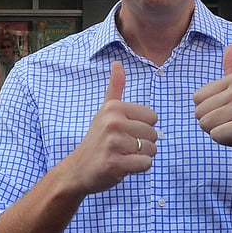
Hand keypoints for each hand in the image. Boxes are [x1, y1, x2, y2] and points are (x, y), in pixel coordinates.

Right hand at [63, 62, 157, 194]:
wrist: (77, 169)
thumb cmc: (96, 140)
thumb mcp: (104, 111)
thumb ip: (115, 88)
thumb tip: (117, 63)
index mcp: (114, 107)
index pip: (152, 116)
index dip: (143, 128)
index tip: (124, 133)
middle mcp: (113, 122)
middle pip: (154, 134)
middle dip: (143, 144)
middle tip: (123, 147)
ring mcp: (113, 142)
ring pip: (151, 149)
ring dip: (141, 156)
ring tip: (122, 156)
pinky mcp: (114, 162)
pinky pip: (145, 163)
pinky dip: (138, 168)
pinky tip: (123, 166)